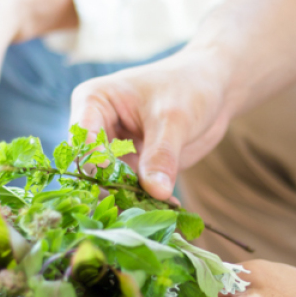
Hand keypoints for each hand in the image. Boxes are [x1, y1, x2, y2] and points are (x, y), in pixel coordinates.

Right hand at [69, 47, 233, 200]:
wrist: (213, 86)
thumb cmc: (188, 86)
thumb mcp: (174, 118)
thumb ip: (161, 155)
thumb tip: (155, 192)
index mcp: (93, 102)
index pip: (82, 139)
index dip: (95, 162)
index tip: (117, 179)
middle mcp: (97, 127)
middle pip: (92, 167)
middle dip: (113, 189)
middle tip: (137, 207)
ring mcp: (114, 150)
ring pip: (111, 184)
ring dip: (131, 199)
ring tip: (155, 210)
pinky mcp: (133, 166)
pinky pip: (132, 190)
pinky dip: (147, 200)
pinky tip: (168, 206)